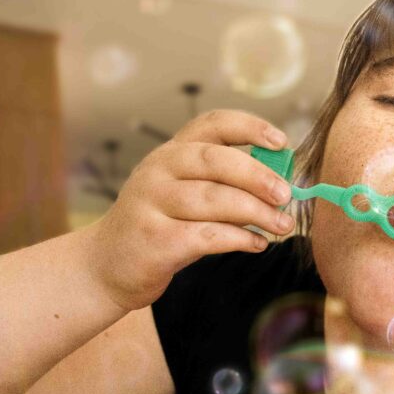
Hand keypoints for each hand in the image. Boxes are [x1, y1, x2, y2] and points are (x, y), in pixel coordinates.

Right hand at [83, 109, 295, 311]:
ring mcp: (152, 205)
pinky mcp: (156, 240)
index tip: (281, 142)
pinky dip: (238, 239)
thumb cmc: (158, 228)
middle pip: (216, 161)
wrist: (106, 267)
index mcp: (170, 154)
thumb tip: (279, 185)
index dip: (250, 128)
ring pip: (215, 200)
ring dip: (256, 213)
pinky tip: (257, 244)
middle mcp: (158, 172)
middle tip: (287, 195)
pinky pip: (207, 236)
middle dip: (259, 176)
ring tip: (282, 225)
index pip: (212, 125)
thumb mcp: (182, 196)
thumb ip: (222, 186)